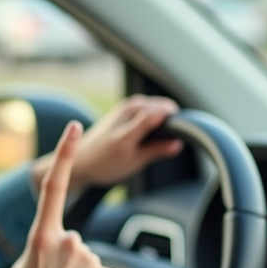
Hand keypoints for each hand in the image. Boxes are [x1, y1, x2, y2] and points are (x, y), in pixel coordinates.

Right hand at [2, 122, 118, 267]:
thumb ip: (39, 247)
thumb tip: (53, 244)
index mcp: (41, 237)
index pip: (55, 185)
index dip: (65, 153)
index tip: (74, 128)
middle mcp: (68, 242)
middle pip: (73, 240)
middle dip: (66, 259)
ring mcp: (90, 260)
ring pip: (89, 261)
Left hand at [30, 95, 183, 194]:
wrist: (81, 159)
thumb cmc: (106, 164)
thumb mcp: (134, 162)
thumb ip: (156, 151)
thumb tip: (178, 143)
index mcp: (126, 133)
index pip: (154, 115)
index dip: (172, 118)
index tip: (185, 127)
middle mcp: (124, 115)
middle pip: (156, 106)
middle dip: (170, 115)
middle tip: (179, 132)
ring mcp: (122, 108)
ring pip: (151, 103)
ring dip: (162, 112)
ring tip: (169, 128)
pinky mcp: (123, 107)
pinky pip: (145, 104)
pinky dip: (154, 111)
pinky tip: (158, 123)